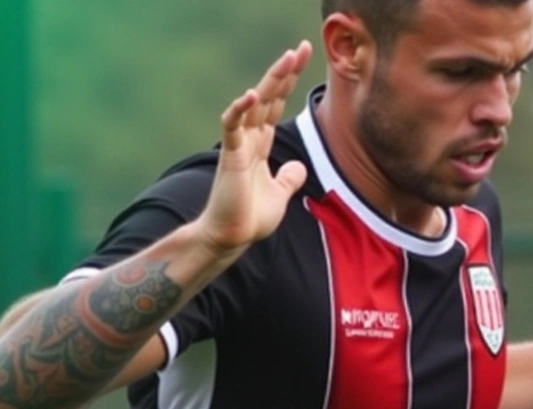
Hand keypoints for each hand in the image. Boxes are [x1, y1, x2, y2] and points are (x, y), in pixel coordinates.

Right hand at [196, 41, 313, 251]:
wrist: (231, 237)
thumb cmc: (248, 217)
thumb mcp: (279, 195)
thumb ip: (288, 179)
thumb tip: (298, 167)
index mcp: (261, 144)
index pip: (276, 105)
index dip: (289, 82)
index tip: (302, 59)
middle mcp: (249, 139)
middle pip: (268, 97)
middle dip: (285, 72)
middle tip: (301, 48)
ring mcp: (239, 146)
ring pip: (253, 104)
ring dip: (270, 81)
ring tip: (286, 59)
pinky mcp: (229, 157)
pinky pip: (232, 127)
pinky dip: (239, 110)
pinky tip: (250, 94)